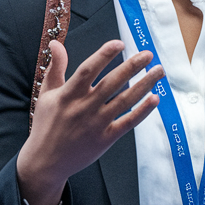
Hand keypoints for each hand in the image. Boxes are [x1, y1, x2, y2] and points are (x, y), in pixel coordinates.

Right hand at [16, 39, 162, 204]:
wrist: (46, 161)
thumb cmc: (46, 124)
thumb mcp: (46, 94)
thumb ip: (55, 67)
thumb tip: (55, 43)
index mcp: (68, 94)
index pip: (88, 70)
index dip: (104, 55)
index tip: (119, 43)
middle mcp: (84, 107)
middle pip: (112, 83)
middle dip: (132, 66)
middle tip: (148, 54)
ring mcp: (96, 124)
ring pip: (124, 100)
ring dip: (144, 85)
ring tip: (159, 72)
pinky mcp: (105, 139)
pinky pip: (128, 122)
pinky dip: (142, 111)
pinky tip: (155, 98)